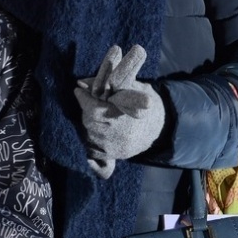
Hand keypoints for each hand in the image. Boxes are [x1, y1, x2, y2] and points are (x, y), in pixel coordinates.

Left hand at [73, 43, 164, 178]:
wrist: (158, 126)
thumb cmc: (142, 100)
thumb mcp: (130, 86)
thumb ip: (106, 82)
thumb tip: (80, 83)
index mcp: (128, 113)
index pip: (94, 109)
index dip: (84, 99)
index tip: (78, 90)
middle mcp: (122, 133)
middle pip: (89, 121)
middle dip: (86, 109)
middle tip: (88, 101)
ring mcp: (118, 146)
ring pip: (88, 134)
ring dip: (88, 122)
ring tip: (98, 114)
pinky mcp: (115, 155)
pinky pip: (91, 148)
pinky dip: (90, 137)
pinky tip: (98, 128)